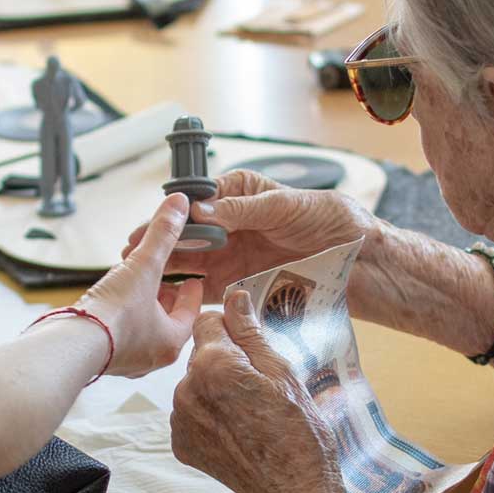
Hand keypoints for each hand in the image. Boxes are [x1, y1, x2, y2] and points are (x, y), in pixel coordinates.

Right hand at [79, 194, 205, 376]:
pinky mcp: (104, 360)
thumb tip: (180, 204)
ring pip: (144, 330)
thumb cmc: (113, 314)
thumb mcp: (144, 266)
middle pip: (168, 322)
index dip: (191, 291)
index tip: (191, 278)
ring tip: (136, 286)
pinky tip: (111, 302)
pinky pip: (121, 336)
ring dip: (142, 307)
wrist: (70, 344)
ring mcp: (127, 361)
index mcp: (171, 342)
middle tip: (163, 278)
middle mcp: (152, 358)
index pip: (191, 312)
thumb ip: (162, 234)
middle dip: (165, 297)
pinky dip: (122, 318)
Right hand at [123, 170, 380, 297]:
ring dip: (166, 270)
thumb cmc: (332, 220)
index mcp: (239, 194)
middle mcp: (231, 225)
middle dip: (159, 242)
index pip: (198, 202)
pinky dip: (188, 294)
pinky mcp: (241, 284)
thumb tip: (203, 211)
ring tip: (141, 277)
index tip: (154, 223)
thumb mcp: (287, 206)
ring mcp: (234, 256)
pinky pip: (208, 290)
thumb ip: (243, 210)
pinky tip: (169, 298)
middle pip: (187, 234)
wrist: (361, 259)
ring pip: (191, 263)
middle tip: (131, 253)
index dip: (173, 213)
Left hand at [172, 290, 351, 492]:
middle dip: (225, 362)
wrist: (294, 492)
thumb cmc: (298, 430)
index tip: (253, 349)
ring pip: (196, 385)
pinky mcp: (180, 444)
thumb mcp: (282, 372)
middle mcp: (185, 389)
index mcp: (212, 364)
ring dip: (216, 390)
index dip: (232, 330)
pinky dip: (210, 418)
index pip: (207, 321)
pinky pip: (192, 414)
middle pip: (201, 355)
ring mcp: (180, 420)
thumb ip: (250, 332)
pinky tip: (238, 432)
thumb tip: (234, 296)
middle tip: (260, 388)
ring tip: (250, 413)